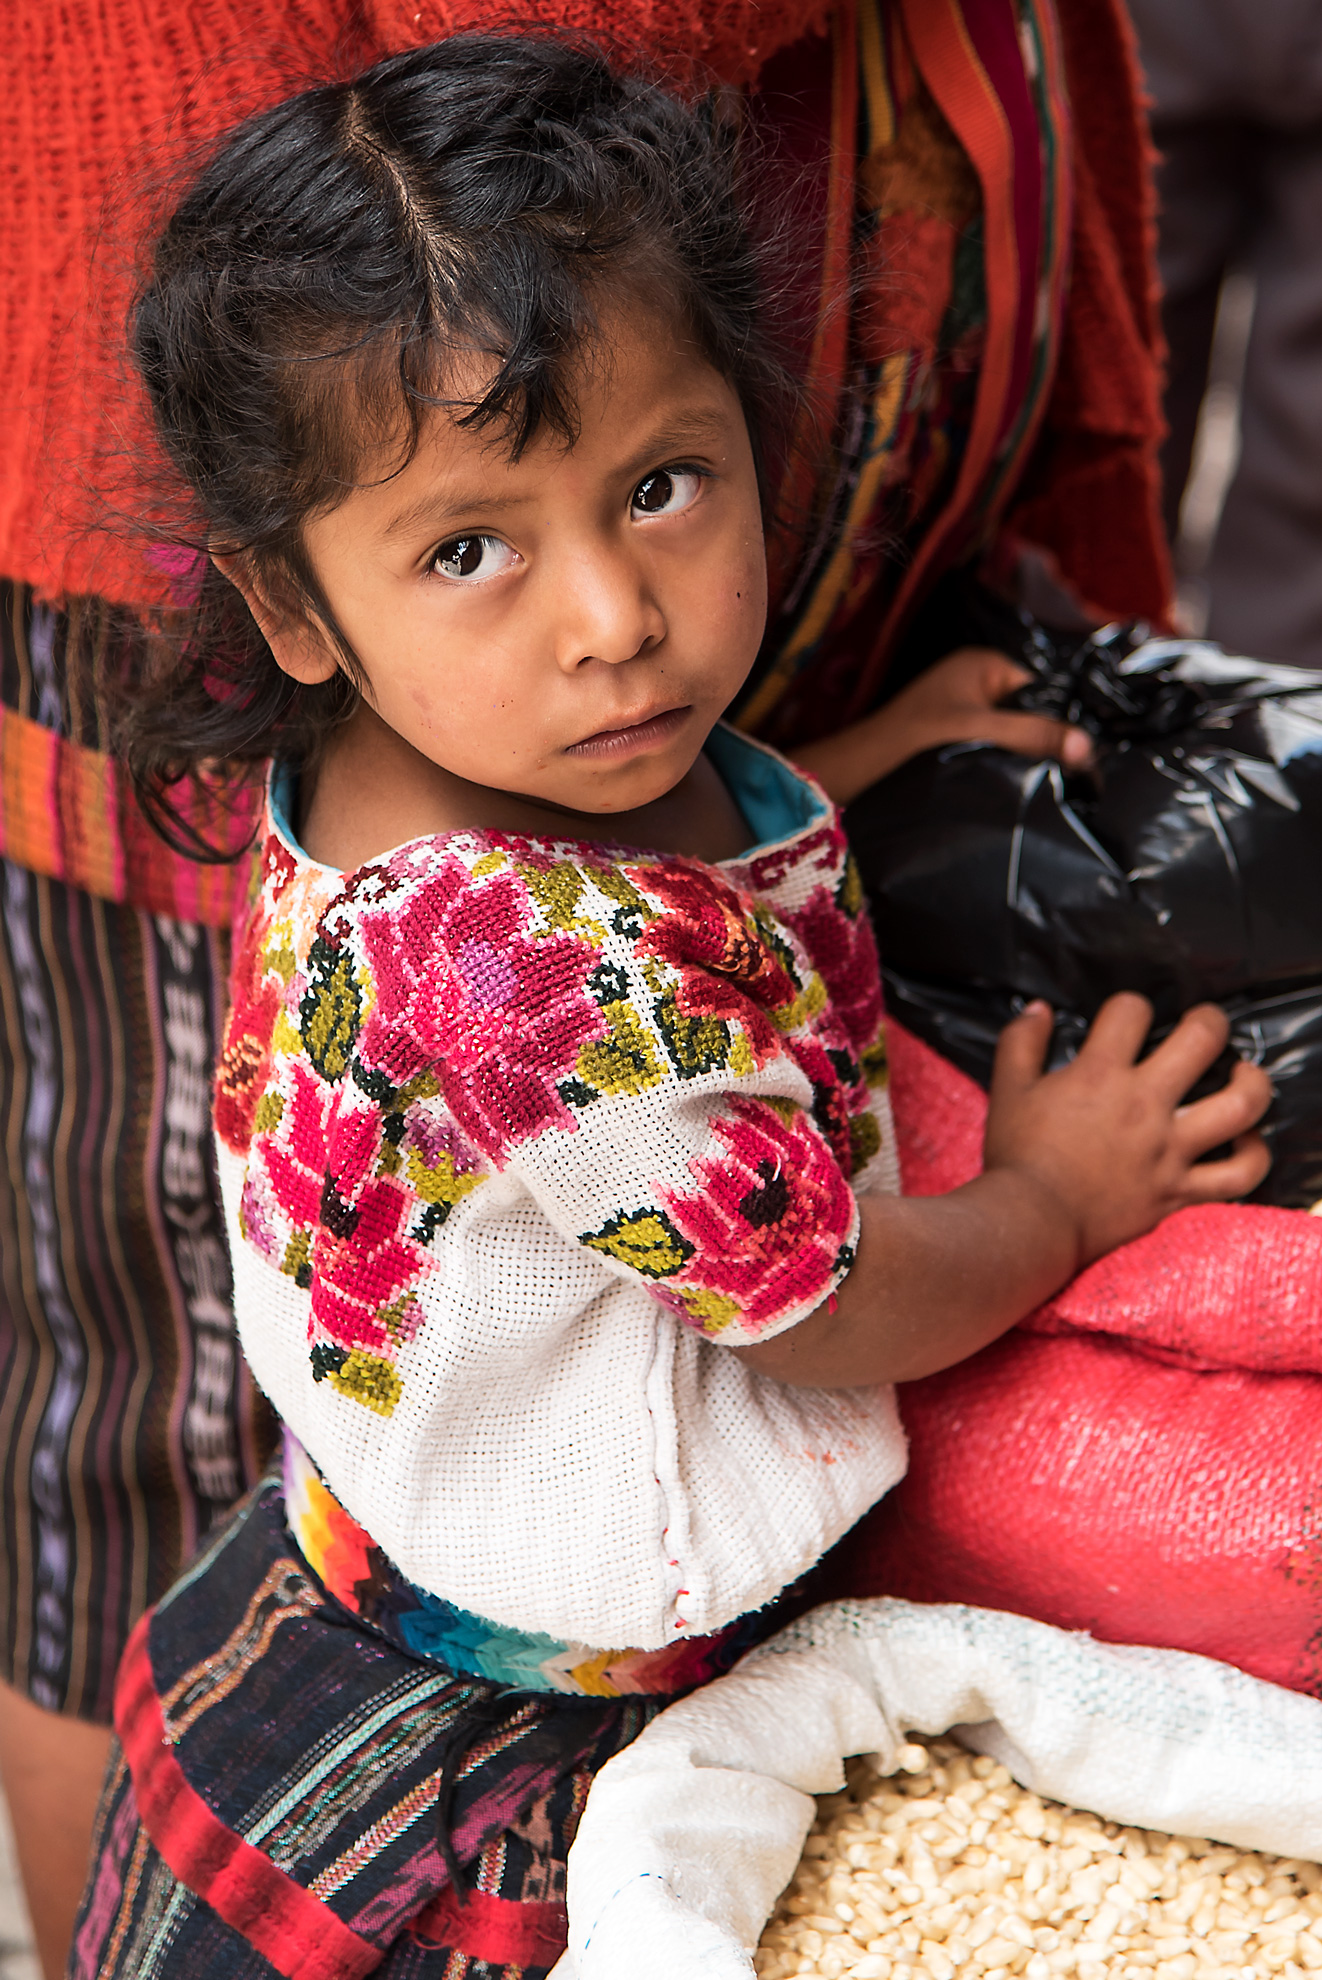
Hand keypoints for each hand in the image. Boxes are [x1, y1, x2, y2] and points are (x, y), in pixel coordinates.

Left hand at [792, 647, 1092, 806]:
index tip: (1084, 752)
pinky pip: (993, 746)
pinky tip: (1018, 783)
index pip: (1041, 688)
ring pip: (1012, 733)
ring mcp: (964, 708)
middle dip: (1043, 739)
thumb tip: (1088, 747)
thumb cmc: (916, 738)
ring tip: (1050, 780)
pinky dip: (1004, 762)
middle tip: (1072, 773)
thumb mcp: (981, 733)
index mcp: (984, 663)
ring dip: (1023, 755)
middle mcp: (975, 680)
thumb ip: (1033, 736)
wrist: (862, 768)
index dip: (1060, 719)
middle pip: (1028, 711)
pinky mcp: (954, 736)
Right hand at [985, 994, 1271, 1269]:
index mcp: (1100, 1074)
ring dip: (1251, 1082)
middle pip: (1201, 1040)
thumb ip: (1020, 1042)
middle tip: (1204, 1023)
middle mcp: (1144, 1104)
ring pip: (1239, 1105)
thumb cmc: (1018, 1158)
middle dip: (1208, 1020)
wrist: (1032, 1224)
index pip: (1131, 1011)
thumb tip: (1039, 1010)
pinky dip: (1253, 1156)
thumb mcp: (1009, 1090)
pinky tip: (1247, 1140)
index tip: (1124, 1020)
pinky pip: (1237, 1175)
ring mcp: (1170, 1149)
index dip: (1129, 1006)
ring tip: (1244, 1073)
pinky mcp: (1180, 1190)